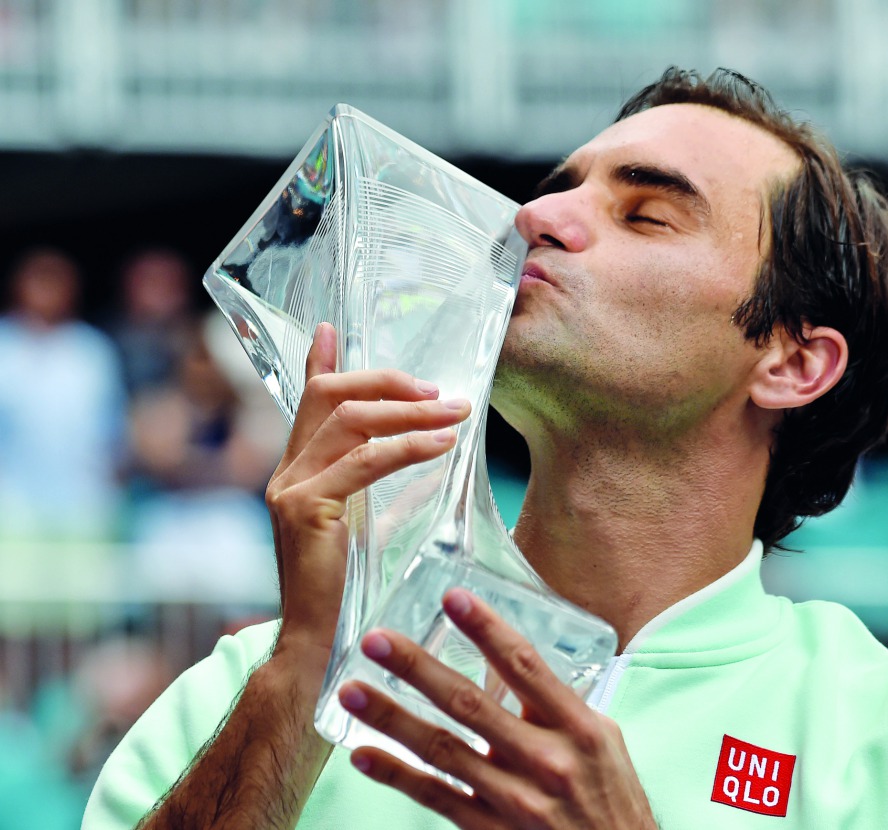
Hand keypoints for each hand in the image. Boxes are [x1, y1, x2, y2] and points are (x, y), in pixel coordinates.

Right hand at [265, 323, 471, 666]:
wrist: (315, 643)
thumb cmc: (346, 587)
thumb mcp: (361, 521)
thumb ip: (371, 483)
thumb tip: (414, 447)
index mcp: (295, 469)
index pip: (307, 400)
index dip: (320, 360)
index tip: (333, 328)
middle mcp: (285, 470)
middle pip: (331, 395)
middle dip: (389, 382)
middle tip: (441, 391)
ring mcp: (289, 487)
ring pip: (351, 420)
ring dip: (412, 411)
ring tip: (456, 412)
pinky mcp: (304, 509)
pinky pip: (365, 461)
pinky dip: (409, 446)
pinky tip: (442, 444)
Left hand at [338, 590, 657, 828]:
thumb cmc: (611, 799)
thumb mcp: (602, 741)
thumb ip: (557, 705)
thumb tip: (509, 665)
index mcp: (577, 727)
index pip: (525, 666)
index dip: (487, 630)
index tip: (453, 598)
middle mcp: (545, 759)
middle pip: (470, 705)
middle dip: (418, 669)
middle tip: (377, 641)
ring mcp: (515, 799)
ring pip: (442, 751)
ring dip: (391, 719)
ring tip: (351, 691)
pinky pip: (435, 798)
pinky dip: (396, 775)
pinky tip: (364, 754)